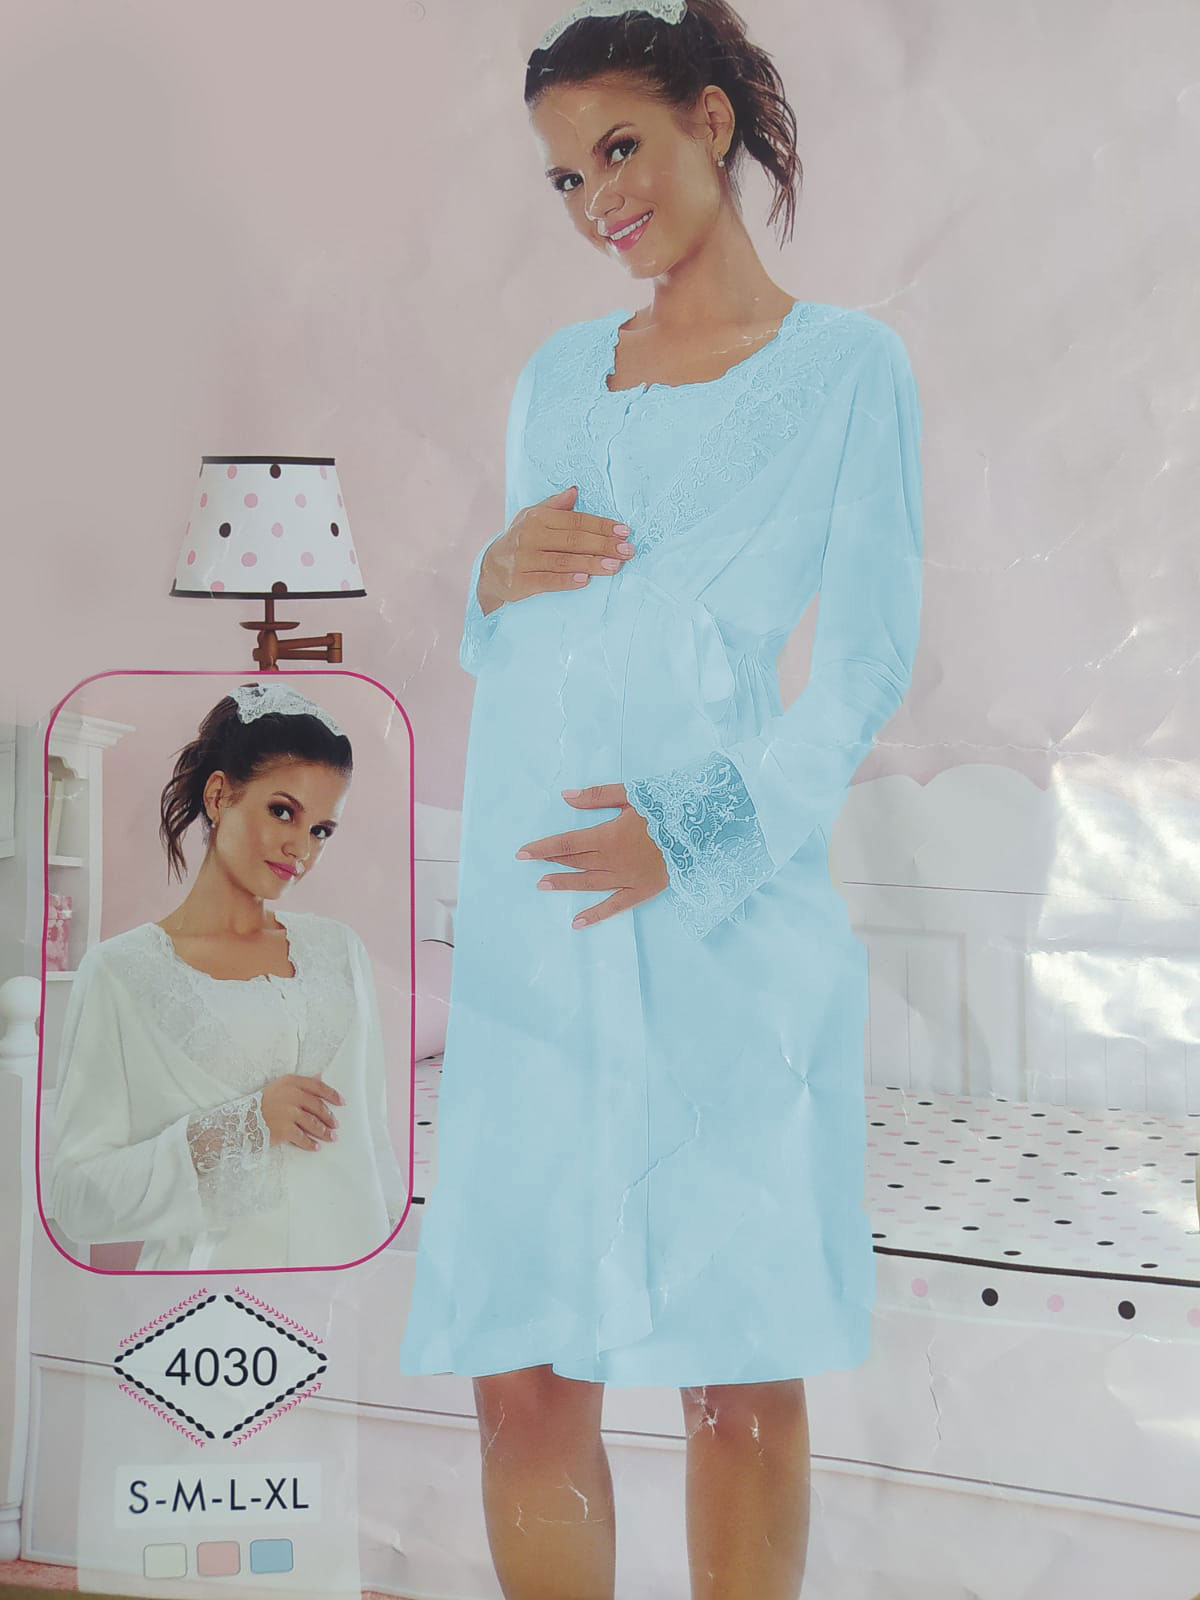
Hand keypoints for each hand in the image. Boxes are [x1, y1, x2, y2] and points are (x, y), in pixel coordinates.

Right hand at [261, 1074, 342, 1151]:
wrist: (243, 1120)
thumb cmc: (264, 1103)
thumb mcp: (281, 1087)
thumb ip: (301, 1083)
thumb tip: (320, 1077)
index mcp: (291, 1082)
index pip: (318, 1087)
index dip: (332, 1095)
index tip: (342, 1102)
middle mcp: (291, 1095)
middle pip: (318, 1107)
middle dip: (329, 1117)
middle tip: (336, 1125)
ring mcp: (288, 1112)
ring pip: (313, 1123)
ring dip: (324, 1132)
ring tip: (331, 1137)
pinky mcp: (284, 1129)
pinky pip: (302, 1138)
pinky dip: (310, 1144)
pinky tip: (316, 1147)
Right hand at [478, 487, 634, 615]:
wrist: (490, 569)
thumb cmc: (521, 541)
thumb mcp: (533, 518)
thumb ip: (556, 506)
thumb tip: (575, 491)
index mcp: (537, 518)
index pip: (576, 520)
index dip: (602, 526)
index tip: (624, 532)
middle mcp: (529, 536)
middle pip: (573, 540)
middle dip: (603, 545)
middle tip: (627, 550)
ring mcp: (523, 559)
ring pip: (564, 561)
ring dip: (592, 563)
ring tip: (615, 565)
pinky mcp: (519, 582)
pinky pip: (548, 581)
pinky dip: (568, 581)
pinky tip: (587, 580)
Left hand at [515, 783, 669, 929]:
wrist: (703, 828)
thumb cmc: (667, 808)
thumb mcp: (632, 794)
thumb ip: (597, 797)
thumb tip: (566, 797)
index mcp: (608, 836)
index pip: (567, 843)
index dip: (543, 848)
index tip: (522, 852)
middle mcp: (613, 860)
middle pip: (576, 862)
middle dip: (552, 862)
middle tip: (532, 864)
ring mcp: (627, 878)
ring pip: (589, 883)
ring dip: (565, 884)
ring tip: (544, 884)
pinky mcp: (642, 891)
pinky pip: (615, 906)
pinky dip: (595, 915)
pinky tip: (577, 922)